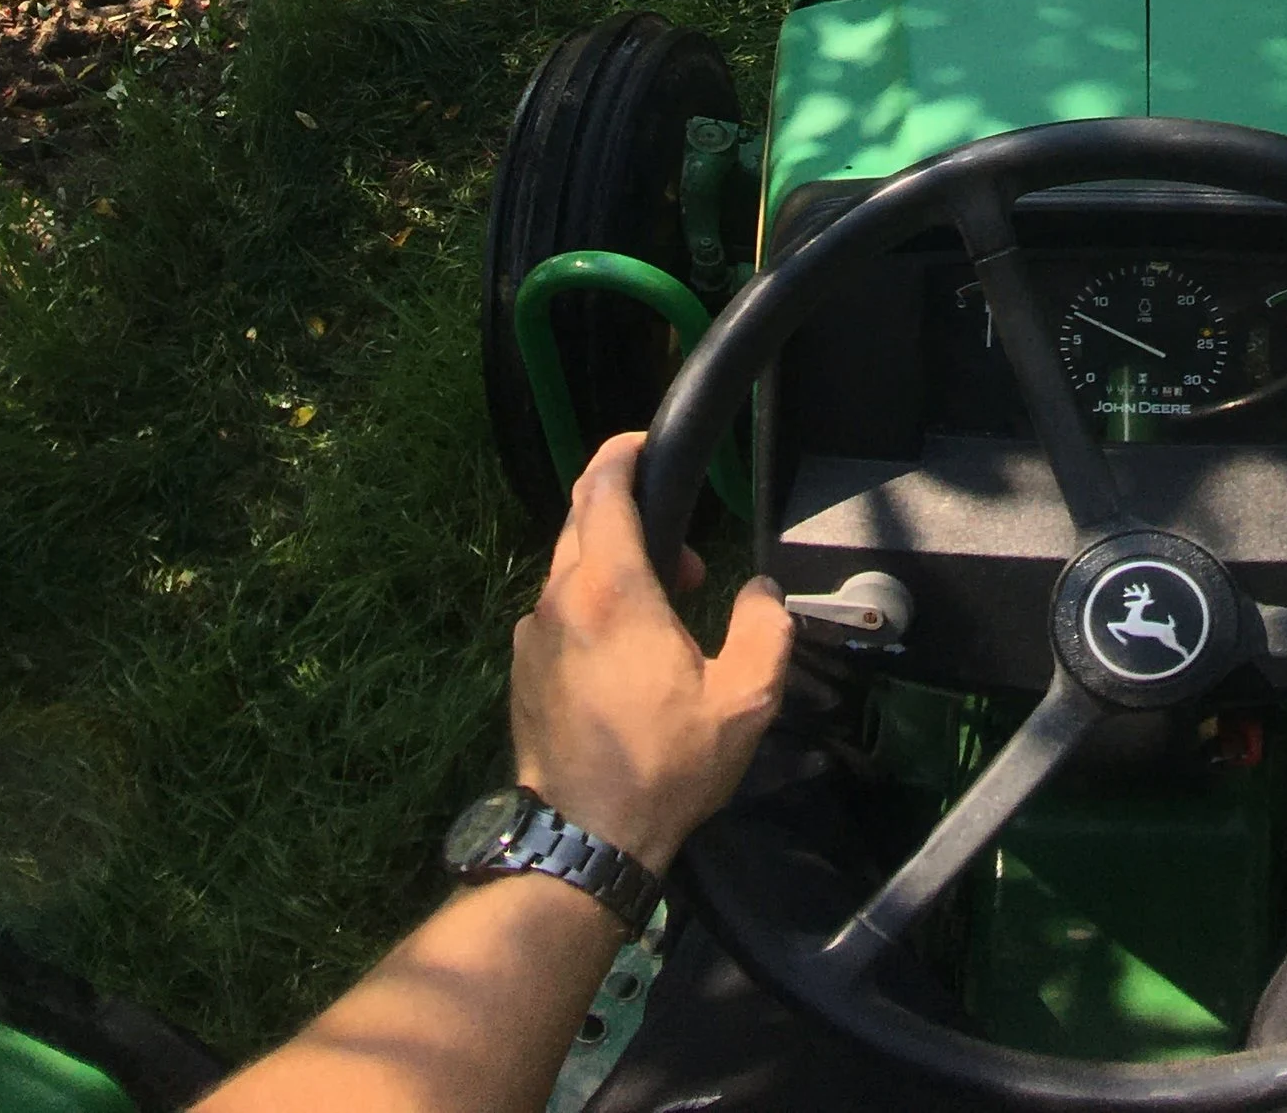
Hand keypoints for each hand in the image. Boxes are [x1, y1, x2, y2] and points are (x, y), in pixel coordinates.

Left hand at [510, 431, 792, 873]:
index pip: (602, 486)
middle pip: (583, 522)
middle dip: (634, 519)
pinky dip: (592, 612)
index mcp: (610, 588)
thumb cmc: (664, 766)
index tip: (648, 445)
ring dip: (616, 573)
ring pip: (571, 572)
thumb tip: (760, 592)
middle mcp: (560, 599)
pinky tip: (626, 662)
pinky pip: (559, 616)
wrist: (584, 842)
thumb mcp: (744, 700)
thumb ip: (765, 629)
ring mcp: (533, 637)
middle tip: (686, 561)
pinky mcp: (522, 674)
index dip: (623, 452)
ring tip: (663, 619)